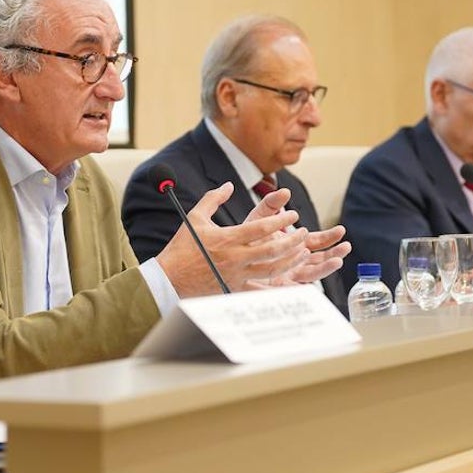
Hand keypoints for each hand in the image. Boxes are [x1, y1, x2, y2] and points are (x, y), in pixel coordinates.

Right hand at [156, 182, 307, 296]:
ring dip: (291, 259)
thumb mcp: (195, 217)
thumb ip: (213, 198)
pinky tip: (289, 274)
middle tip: (303, 232)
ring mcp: (237, 275)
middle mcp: (235, 258)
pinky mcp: (236, 287)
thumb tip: (228, 185)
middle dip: (293, 240)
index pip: (262, 228)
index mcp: (227, 239)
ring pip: (273, 269)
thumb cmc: (181, 247)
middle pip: (273, 250)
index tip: (293, 214)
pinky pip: (263, 285)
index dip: (281, 220)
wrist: (169, 279)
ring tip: (302, 251)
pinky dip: (278, 280)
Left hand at [238, 187, 350, 287]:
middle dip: (334, 252)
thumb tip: (285, 191)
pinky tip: (315, 286)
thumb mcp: (258, 218)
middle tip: (345, 246)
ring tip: (337, 261)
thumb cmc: (245, 237)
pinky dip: (305, 287)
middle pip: (319, 258)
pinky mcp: (278, 287)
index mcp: (293, 244)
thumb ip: (271, 205)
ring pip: (311, 273)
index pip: (316, 241)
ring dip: (325, 268)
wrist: (226, 257)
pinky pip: (294, 289)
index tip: (341, 231)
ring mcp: (287, 274)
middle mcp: (293, 260)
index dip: (329, 237)